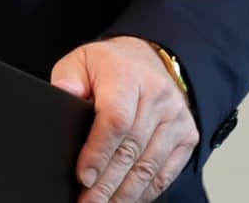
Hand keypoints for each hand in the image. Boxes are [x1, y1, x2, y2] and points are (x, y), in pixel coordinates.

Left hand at [51, 37, 198, 202]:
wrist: (149, 60)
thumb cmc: (110, 66)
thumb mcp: (82, 62)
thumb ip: (68, 79)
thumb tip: (61, 95)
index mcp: (127, 74)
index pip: (115, 119)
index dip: (98, 152)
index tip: (83, 177)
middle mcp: (157, 94)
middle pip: (131, 149)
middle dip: (107, 183)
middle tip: (87, 202)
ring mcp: (176, 116)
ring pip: (150, 165)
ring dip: (125, 192)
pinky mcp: (187, 134)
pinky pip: (166, 172)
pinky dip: (146, 191)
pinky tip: (127, 199)